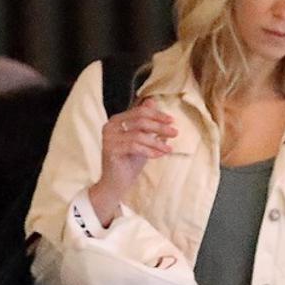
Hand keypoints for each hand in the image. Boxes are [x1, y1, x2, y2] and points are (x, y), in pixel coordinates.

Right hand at [88, 101, 176, 224]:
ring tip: (169, 148)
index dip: (157, 115)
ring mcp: (108, 139)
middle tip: (175, 132)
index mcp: (116, 121)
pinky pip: (134, 147)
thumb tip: (152, 100)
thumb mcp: (142, 139)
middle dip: (159, 127)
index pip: (139, 112)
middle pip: (140, 121)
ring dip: (157, 142)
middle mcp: (109, 127)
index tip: (172, 120)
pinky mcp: (110, 150)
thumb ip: (146, 122)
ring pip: (138, 135)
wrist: (116, 183)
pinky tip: (160, 155)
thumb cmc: (130, 161)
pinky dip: (150, 151)